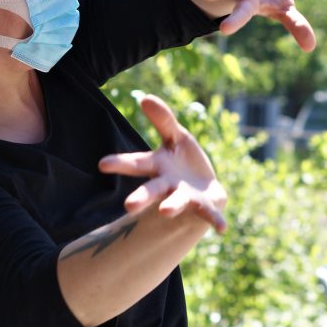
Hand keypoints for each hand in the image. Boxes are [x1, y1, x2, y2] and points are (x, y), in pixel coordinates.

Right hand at [98, 94, 226, 232]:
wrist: (204, 188)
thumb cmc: (183, 160)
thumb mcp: (176, 137)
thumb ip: (163, 120)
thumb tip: (144, 97)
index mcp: (157, 167)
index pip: (137, 163)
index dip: (120, 163)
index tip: (102, 164)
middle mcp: (167, 185)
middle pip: (152, 190)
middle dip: (141, 198)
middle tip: (129, 206)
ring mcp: (184, 197)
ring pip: (177, 202)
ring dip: (172, 206)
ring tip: (167, 211)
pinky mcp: (203, 205)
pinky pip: (208, 213)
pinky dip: (215, 220)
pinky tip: (223, 228)